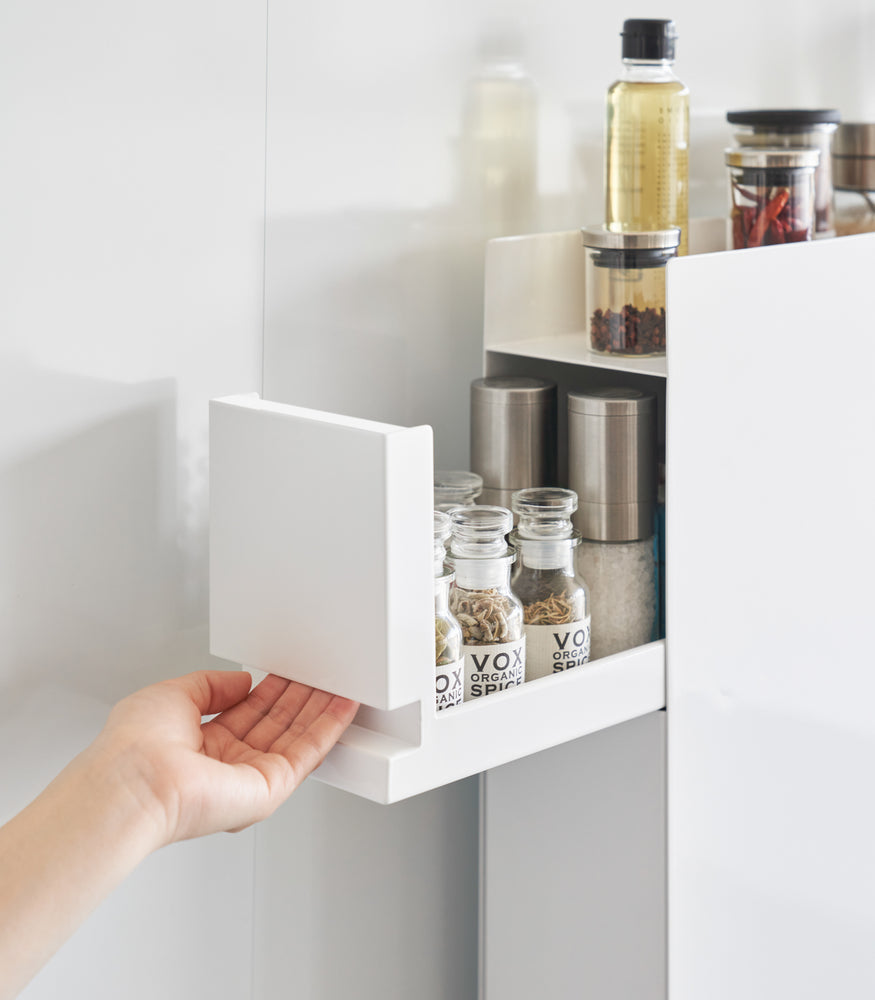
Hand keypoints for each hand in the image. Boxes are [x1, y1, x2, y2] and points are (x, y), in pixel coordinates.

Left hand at [89, 670, 358, 846]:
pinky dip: (329, 729)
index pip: (248, 713)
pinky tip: (343, 707)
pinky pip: (307, 755)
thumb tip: (242, 681)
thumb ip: (210, 685)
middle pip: (277, 725)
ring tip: (342, 685)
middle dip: (302, 697)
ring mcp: (250, 779)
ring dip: (322, 710)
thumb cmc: (135, 748)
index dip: (273, 689)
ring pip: (298, 738)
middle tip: (324, 674)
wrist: (135, 782)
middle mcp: (226, 765)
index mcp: (200, 745)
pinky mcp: (269, 790)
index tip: (291, 671)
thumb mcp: (172, 694)